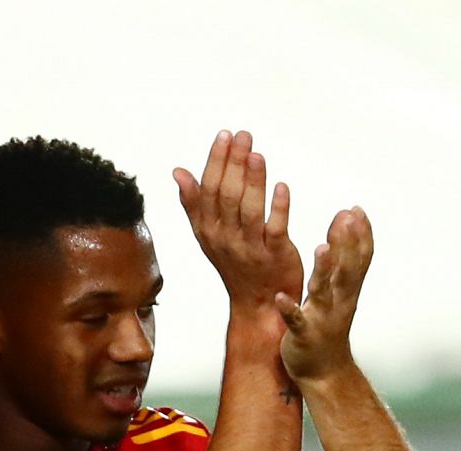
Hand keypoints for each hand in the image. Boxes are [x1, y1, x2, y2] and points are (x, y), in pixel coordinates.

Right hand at [174, 130, 301, 316]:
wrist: (257, 306)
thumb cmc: (235, 265)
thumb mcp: (209, 236)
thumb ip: (194, 204)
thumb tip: (178, 171)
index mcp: (209, 230)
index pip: (209, 190)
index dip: (217, 161)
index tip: (225, 135)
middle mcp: (226, 239)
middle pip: (228, 196)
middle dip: (235, 163)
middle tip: (244, 135)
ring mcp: (250, 249)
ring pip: (249, 211)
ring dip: (254, 181)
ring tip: (257, 154)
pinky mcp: (275, 257)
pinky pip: (275, 229)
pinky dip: (279, 208)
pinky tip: (282, 187)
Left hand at [276, 206, 373, 383]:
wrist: (324, 372)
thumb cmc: (328, 325)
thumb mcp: (340, 292)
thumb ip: (343, 260)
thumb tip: (346, 224)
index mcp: (347, 290)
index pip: (360, 259)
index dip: (361, 235)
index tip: (356, 209)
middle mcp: (339, 302)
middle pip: (347, 269)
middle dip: (347, 244)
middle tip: (346, 217)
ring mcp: (322, 319)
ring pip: (324, 292)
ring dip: (324, 270)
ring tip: (320, 248)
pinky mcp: (303, 335)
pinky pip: (296, 321)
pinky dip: (290, 310)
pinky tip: (280, 298)